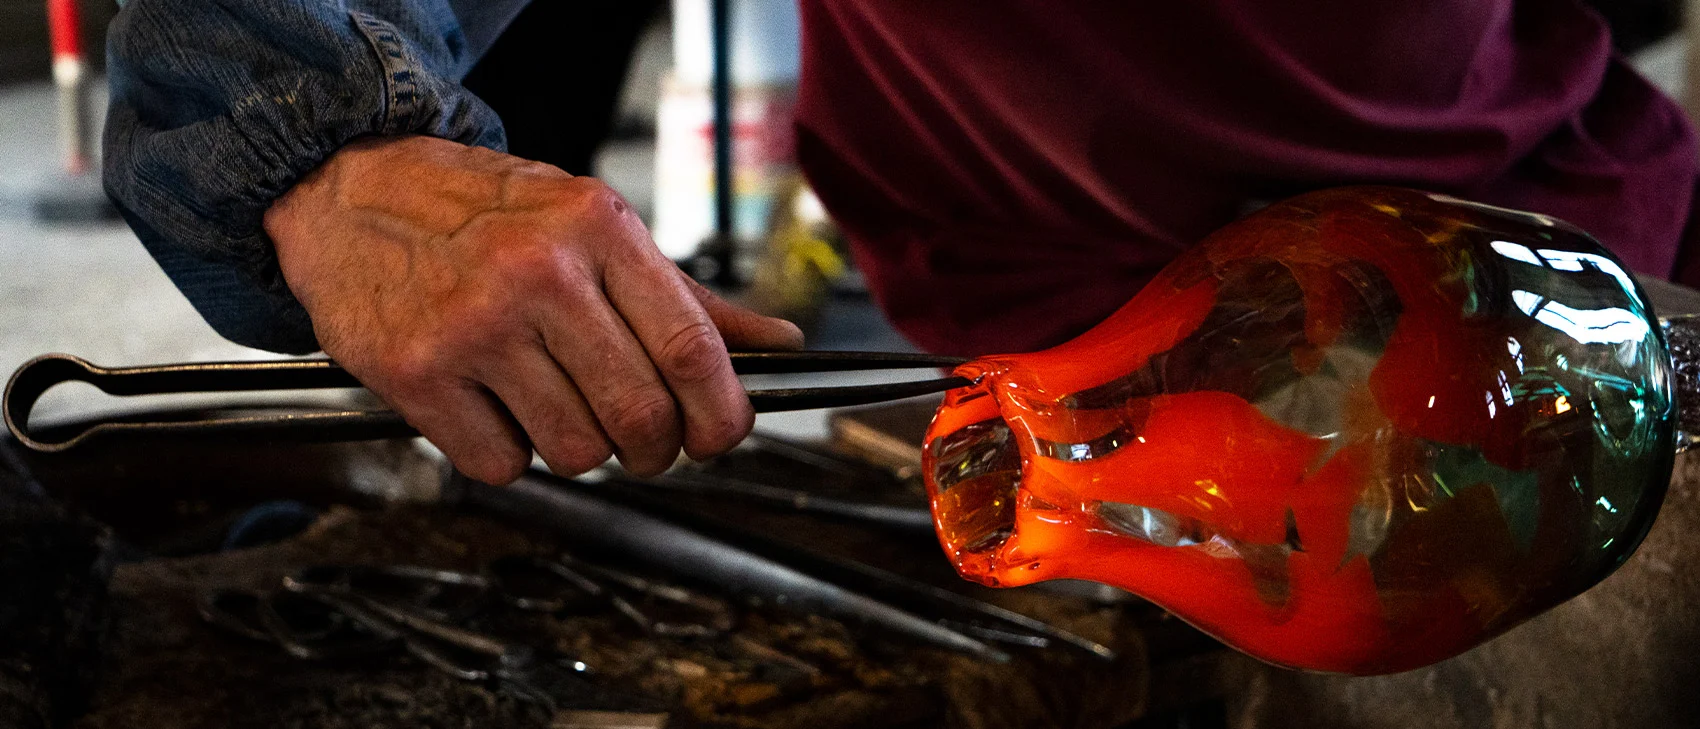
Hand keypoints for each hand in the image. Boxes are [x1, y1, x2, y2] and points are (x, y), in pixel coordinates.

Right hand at [265, 136, 802, 483]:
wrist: (350, 191)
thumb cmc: (486, 213)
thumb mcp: (595, 226)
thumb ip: (687, 296)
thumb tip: (777, 345)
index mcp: (598, 228)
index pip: (691, 348)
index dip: (721, 415)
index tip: (720, 436)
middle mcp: (539, 273)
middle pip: (639, 416)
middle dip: (655, 450)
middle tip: (642, 443)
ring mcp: (474, 325)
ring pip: (574, 451)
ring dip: (577, 449)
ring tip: (552, 403)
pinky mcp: (416, 372)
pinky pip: (500, 464)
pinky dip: (507, 454)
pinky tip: (493, 406)